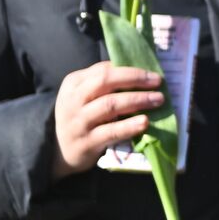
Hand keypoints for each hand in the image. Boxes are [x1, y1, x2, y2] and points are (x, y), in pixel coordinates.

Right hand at [52, 63, 164, 178]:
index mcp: (74, 83)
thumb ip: (105, 82)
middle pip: (105, 82)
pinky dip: (130, 126)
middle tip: (158, 82)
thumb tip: (141, 72)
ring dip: (137, 100)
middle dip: (134, 79)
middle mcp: (73, 99)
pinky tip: (145, 122)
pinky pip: (111, 131)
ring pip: (110, 105)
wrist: (60, 150)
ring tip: (158, 100)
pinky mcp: (86, 142)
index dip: (130, 70)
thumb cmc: (82, 116)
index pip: (103, 69)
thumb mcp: (84, 95)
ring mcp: (78, 121)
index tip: (152, 73)